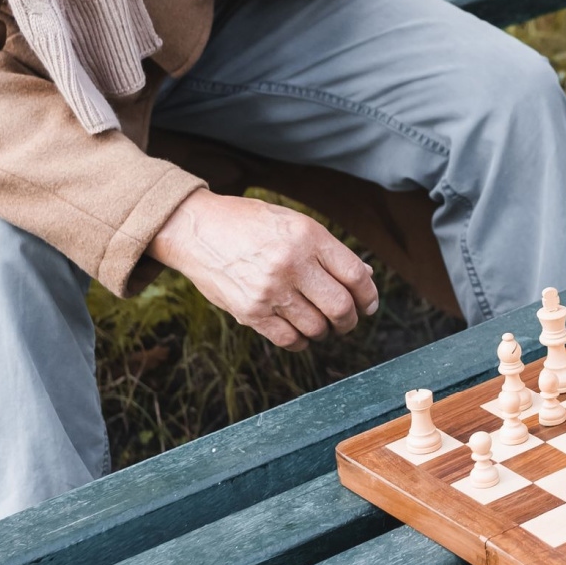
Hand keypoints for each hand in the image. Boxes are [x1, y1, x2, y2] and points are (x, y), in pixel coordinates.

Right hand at [150, 189, 377, 346]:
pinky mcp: (250, 312)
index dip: (369, 295)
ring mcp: (269, 290)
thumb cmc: (250, 223)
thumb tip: (365, 277)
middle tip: (347, 320)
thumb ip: (329, 251)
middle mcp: (291, 263)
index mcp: (307, 236)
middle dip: (350, 319)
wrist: (196, 229)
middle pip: (340, 307)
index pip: (355, 275)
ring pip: (317, 327)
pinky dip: (302, 341)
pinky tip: (301, 331)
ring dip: (326, 331)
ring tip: (321, 324)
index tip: (368, 304)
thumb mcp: (294, 223)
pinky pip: (289, 340)